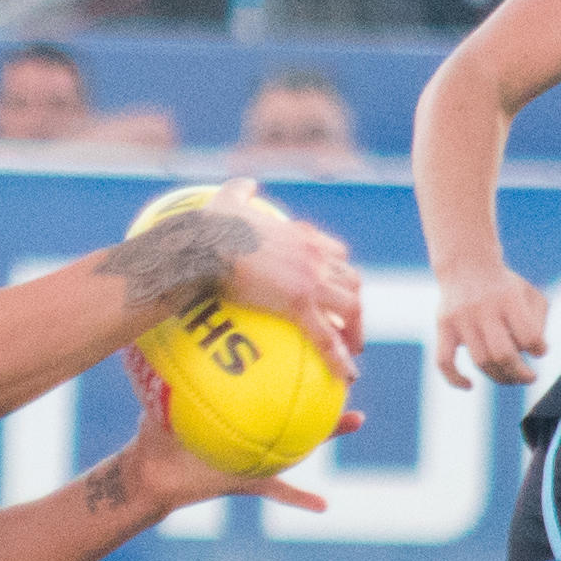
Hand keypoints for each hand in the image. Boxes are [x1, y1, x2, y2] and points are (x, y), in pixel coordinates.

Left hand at [108, 356, 344, 518]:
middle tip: (349, 364)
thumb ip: (169, 366)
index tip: (309, 333)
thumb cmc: (156, 433)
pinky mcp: (248, 483)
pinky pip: (278, 493)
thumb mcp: (163, 394)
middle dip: (320, 384)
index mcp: (243, 406)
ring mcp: (259, 455)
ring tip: (358, 418)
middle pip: (297, 402)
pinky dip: (300, 500)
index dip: (290, 358)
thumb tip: (162, 323)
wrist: (150, 472)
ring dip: (328, 432)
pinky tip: (324, 506)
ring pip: (302, 441)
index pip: (270, 378)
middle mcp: (257, 426)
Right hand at [196, 187, 361, 361]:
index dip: (338, 274)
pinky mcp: (299, 302)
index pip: (336, 254)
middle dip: (353, 304)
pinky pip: (327, 335)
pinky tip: (347, 377)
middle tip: (349, 324)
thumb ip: (241, 190)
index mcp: (302, 235)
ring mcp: (311, 278)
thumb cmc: (210, 225)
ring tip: (352, 351)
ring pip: (351, 306)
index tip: (334, 289)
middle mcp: (315, 254)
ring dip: (354, 328)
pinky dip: (340, 357)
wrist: (206, 244)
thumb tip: (248, 183)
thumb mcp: (229, 199)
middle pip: (351, 281)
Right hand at [428, 256, 548, 389]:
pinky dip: (455, 379)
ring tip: (511, 379)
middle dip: (520, 374)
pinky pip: (444, 361)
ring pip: (480, 361)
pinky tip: (469, 385)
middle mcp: (484, 308)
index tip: (538, 349)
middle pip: (503, 354)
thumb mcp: (529, 293)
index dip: (539, 349)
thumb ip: (539, 321)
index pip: (529, 336)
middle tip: (529, 378)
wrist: (465, 264)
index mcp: (509, 298)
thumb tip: (535, 352)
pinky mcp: (443, 326)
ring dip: (499, 377)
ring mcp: (461, 318)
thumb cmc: (505, 286)